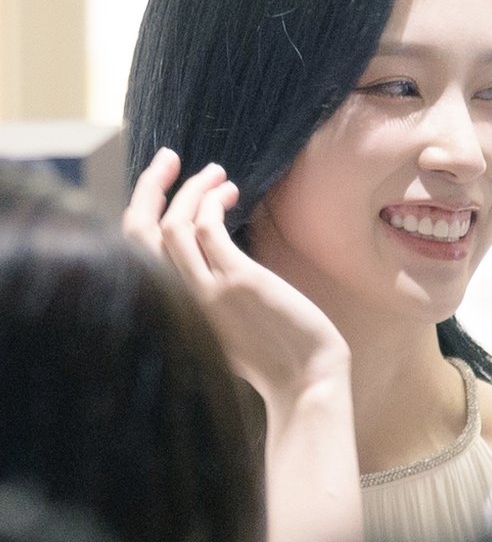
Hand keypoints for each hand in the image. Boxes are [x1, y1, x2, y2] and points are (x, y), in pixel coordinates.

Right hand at [123, 149, 349, 405]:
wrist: (306, 383)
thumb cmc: (276, 359)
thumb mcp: (224, 329)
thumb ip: (205, 299)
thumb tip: (206, 253)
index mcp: (171, 314)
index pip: (135, 254)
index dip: (142, 214)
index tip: (161, 187)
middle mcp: (177, 303)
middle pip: (138, 233)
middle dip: (150, 187)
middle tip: (170, 159)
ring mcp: (204, 292)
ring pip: (174, 224)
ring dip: (191, 188)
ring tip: (216, 173)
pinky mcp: (236, 281)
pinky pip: (207, 227)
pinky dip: (212, 200)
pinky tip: (230, 192)